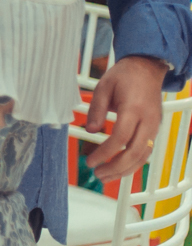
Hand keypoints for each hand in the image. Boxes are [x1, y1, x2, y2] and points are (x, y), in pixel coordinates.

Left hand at [86, 55, 167, 181]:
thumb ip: (96, 109)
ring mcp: (154, 126)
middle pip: (135, 152)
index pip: (121, 137)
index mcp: (134, 108)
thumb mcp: (104, 86)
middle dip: (116, 167)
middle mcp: (148, 120)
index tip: (91, 161)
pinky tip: (119, 169)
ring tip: (106, 177)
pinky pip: (146, 151)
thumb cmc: (124, 75)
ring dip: (125, 170)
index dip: (106, 152)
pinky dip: (133, 163)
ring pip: (143, 156)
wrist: (147, 68)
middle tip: (97, 174)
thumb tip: (91, 131)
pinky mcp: (155, 129)